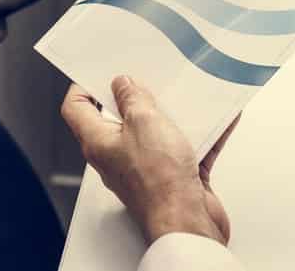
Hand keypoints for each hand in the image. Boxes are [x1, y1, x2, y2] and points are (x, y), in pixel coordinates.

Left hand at [61, 77, 239, 245]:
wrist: (187, 222)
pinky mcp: (173, 177)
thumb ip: (132, 98)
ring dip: (171, 114)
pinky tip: (218, 120)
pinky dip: (201, 134)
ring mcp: (145, 168)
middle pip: (117, 119)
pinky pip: (186, 147)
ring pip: (155, 133)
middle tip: (146, 78)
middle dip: (133, 97)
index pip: (76, 109)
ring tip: (184, 94)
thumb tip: (123, 85)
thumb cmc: (158, 182)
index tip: (98, 72)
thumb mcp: (143, 122)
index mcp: (99, 142)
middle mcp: (118, 157)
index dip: (83, 86)